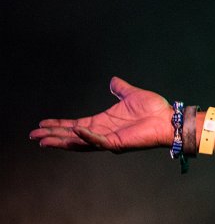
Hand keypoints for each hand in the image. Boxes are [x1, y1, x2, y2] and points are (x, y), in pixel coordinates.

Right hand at [30, 77, 172, 152]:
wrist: (169, 118)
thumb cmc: (154, 109)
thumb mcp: (132, 95)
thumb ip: (120, 89)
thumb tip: (113, 80)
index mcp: (103, 122)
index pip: (75, 125)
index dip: (59, 125)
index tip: (42, 124)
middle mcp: (103, 133)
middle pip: (72, 136)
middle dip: (53, 136)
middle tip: (35, 136)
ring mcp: (110, 139)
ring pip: (80, 142)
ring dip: (62, 141)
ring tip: (45, 140)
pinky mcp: (118, 143)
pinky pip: (99, 141)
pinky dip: (87, 137)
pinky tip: (75, 131)